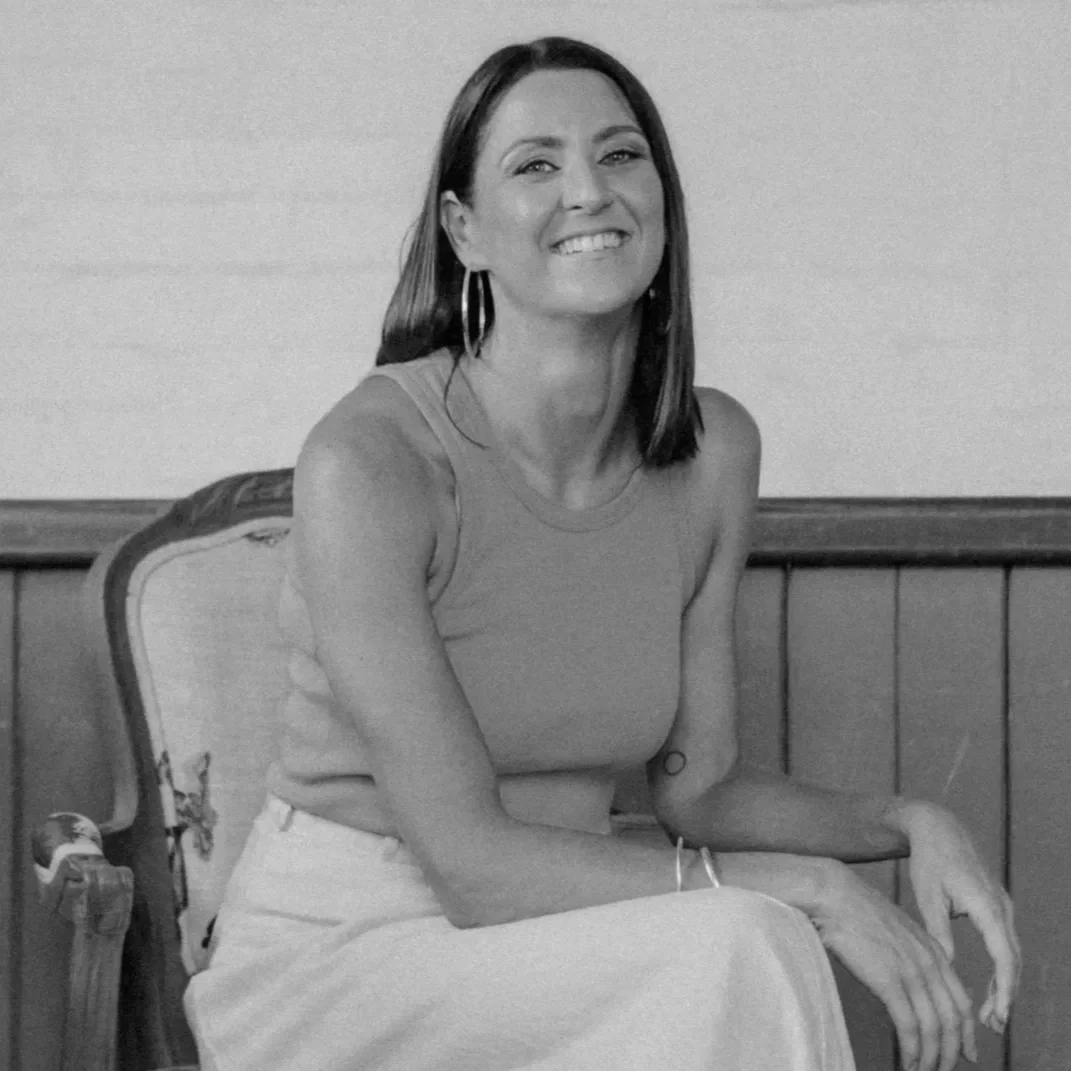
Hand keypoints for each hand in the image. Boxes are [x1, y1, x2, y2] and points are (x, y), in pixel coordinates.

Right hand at [812, 861, 975, 1070]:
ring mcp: (911, 972)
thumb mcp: (897, 930)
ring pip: (934, 1028)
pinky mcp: (888, 981)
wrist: (835, 895)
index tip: (967, 1053)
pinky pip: (909, 1026)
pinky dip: (912, 1050)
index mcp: (934, 951)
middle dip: (953, 1052)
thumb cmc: (857, 910)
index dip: (967, 1033)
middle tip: (946, 1069)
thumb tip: (911, 977)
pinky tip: (909, 1063)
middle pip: (953, 1020)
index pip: (962, 1001)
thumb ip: (911, 954)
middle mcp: (930, 964)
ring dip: (932, 1057)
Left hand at [893, 800, 1021, 1034]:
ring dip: (1004, 985)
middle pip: (1013, 961)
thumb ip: (938, 931)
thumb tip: (945, 965)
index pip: (1005, 957)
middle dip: (1005, 996)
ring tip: (989, 1016)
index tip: (996, 1015)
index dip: (1003, 990)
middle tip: (992, 1026)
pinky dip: (1001, 969)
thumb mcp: (927, 895)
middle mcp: (1002, 907)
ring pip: (1011, 954)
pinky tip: (989, 989)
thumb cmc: (929, 859)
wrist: (938, 827)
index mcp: (987, 906)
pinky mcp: (996, 906)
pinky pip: (1005, 944)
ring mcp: (1002, 906)